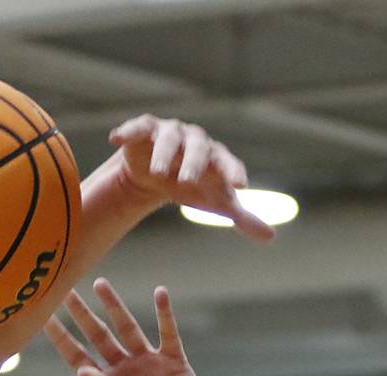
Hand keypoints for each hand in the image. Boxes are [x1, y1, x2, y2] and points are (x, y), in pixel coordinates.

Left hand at [45, 279, 218, 375]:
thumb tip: (83, 370)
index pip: (78, 356)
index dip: (61, 338)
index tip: (43, 317)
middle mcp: (124, 369)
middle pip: (98, 335)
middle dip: (81, 314)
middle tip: (66, 290)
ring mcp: (148, 363)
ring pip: (127, 327)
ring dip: (114, 306)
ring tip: (100, 283)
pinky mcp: (173, 361)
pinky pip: (168, 332)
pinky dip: (164, 313)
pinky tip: (160, 293)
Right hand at [108, 114, 273, 242]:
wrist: (161, 176)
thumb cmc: (195, 187)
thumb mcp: (216, 202)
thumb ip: (242, 218)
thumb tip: (270, 237)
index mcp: (216, 157)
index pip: (229, 162)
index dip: (234, 172)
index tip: (240, 187)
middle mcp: (195, 140)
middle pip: (198, 148)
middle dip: (193, 163)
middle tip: (187, 181)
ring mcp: (170, 133)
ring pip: (169, 138)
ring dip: (164, 154)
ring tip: (158, 173)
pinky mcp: (145, 131)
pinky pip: (138, 127)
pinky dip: (128, 130)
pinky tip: (115, 139)